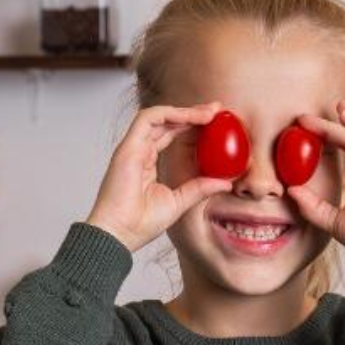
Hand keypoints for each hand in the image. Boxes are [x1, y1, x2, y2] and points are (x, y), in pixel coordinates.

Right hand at [85, 102, 233, 253]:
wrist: (119, 234)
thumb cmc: (139, 224)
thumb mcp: (179, 202)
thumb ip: (200, 189)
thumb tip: (225, 183)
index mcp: (148, 163)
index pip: (171, 135)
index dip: (192, 125)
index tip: (215, 122)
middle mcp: (139, 152)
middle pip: (167, 123)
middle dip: (193, 113)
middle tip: (217, 110)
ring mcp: (132, 148)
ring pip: (159, 117)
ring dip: (185, 111)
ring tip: (209, 112)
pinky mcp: (127, 147)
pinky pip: (147, 119)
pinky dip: (169, 113)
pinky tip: (190, 116)